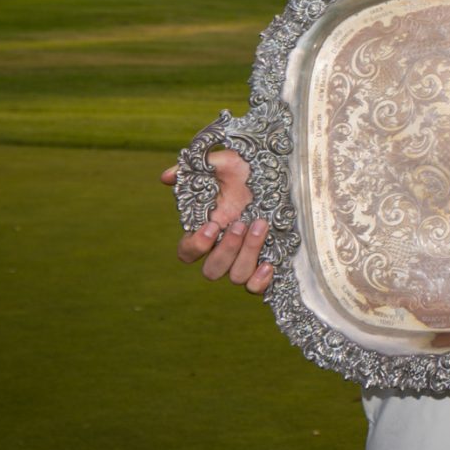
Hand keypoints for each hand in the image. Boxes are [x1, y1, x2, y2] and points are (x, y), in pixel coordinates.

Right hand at [161, 149, 272, 293]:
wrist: (282, 173)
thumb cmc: (248, 168)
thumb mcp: (224, 161)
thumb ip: (195, 168)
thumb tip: (167, 177)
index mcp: (208, 230)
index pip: (187, 253)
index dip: (196, 246)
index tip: (212, 226)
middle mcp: (224, 248)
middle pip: (212, 271)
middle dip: (227, 249)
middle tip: (240, 223)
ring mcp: (245, 258)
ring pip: (236, 276)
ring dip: (248, 253)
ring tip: (260, 225)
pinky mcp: (266, 262)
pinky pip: (255, 288)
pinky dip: (259, 282)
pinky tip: (268, 264)